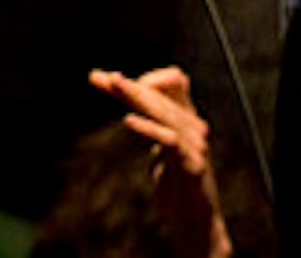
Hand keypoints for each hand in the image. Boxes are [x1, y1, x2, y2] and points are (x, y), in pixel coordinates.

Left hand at [89, 66, 231, 257]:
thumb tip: (129, 102)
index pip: (174, 82)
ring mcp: (195, 146)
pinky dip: (149, 128)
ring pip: (165, 113)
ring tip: (115, 85)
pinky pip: (170, 141)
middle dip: (132, 86)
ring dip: (138, 96)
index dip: (148, 77)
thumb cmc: (178, 185)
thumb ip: (150, 124)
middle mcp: (194, 128)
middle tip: (104, 78)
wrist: (197, 223)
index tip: (112, 81)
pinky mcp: (191, 167)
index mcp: (188, 120)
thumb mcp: (163, 149)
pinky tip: (128, 120)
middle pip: (163, 96)